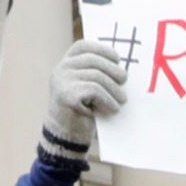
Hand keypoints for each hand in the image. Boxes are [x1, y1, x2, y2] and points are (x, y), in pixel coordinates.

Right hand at [43, 36, 129, 155]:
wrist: (65, 138)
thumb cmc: (81, 113)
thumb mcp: (86, 88)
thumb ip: (96, 75)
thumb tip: (121, 68)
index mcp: (65, 64)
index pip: (83, 47)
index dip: (102, 50)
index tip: (117, 59)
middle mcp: (60, 69)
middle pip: (93, 61)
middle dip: (113, 70)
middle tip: (124, 81)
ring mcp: (62, 81)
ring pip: (97, 76)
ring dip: (114, 89)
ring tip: (122, 100)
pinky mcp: (67, 95)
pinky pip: (96, 90)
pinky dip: (108, 99)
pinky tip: (113, 108)